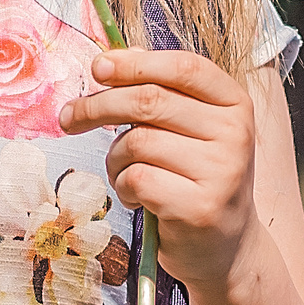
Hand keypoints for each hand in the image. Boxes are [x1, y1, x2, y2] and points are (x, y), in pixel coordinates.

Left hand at [60, 49, 256, 289]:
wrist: (226, 248)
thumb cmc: (198, 179)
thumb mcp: (193, 130)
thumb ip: (164, 92)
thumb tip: (117, 56)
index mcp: (235, 105)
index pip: (184, 67)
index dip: (135, 64)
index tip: (97, 68)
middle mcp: (235, 134)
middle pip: (149, 100)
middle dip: (98, 106)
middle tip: (69, 117)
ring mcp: (221, 171)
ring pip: (136, 142)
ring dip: (114, 159)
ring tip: (123, 173)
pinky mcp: (198, 207)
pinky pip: (136, 179)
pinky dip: (123, 187)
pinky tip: (136, 198)